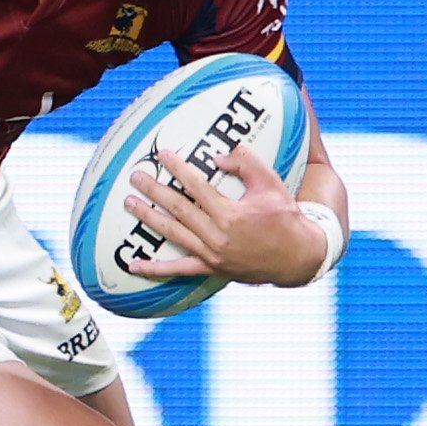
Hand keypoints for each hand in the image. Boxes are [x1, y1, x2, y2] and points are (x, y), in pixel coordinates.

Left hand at [126, 144, 327, 287]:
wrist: (297, 256)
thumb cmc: (284, 217)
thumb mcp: (271, 184)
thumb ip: (247, 163)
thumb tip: (218, 156)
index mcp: (231, 213)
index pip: (196, 186)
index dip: (178, 169)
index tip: (163, 155)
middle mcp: (217, 235)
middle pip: (178, 209)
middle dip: (154, 191)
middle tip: (135, 176)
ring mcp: (211, 255)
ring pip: (173, 234)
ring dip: (148, 218)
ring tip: (129, 203)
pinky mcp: (210, 269)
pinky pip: (177, 270)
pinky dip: (154, 269)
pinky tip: (132, 265)